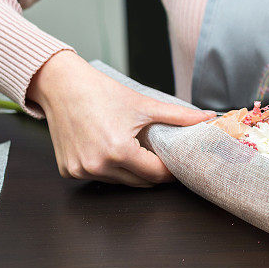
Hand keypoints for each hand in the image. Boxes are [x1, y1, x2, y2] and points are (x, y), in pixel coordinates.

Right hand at [28, 50, 214, 186]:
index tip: (180, 163)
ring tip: (139, 151)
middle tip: (164, 157)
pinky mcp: (68, 171)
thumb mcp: (144, 104)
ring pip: (119, 182)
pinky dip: (110, 169)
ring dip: (132, 171)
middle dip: (154, 172)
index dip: (171, 170)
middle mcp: (97, 166)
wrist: (61, 85)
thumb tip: (207, 117)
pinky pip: (99, 177)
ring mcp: (80, 171)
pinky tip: (113, 151)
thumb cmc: (101, 92)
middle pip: (139, 182)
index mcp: (118, 152)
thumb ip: (179, 115)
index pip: (155, 174)